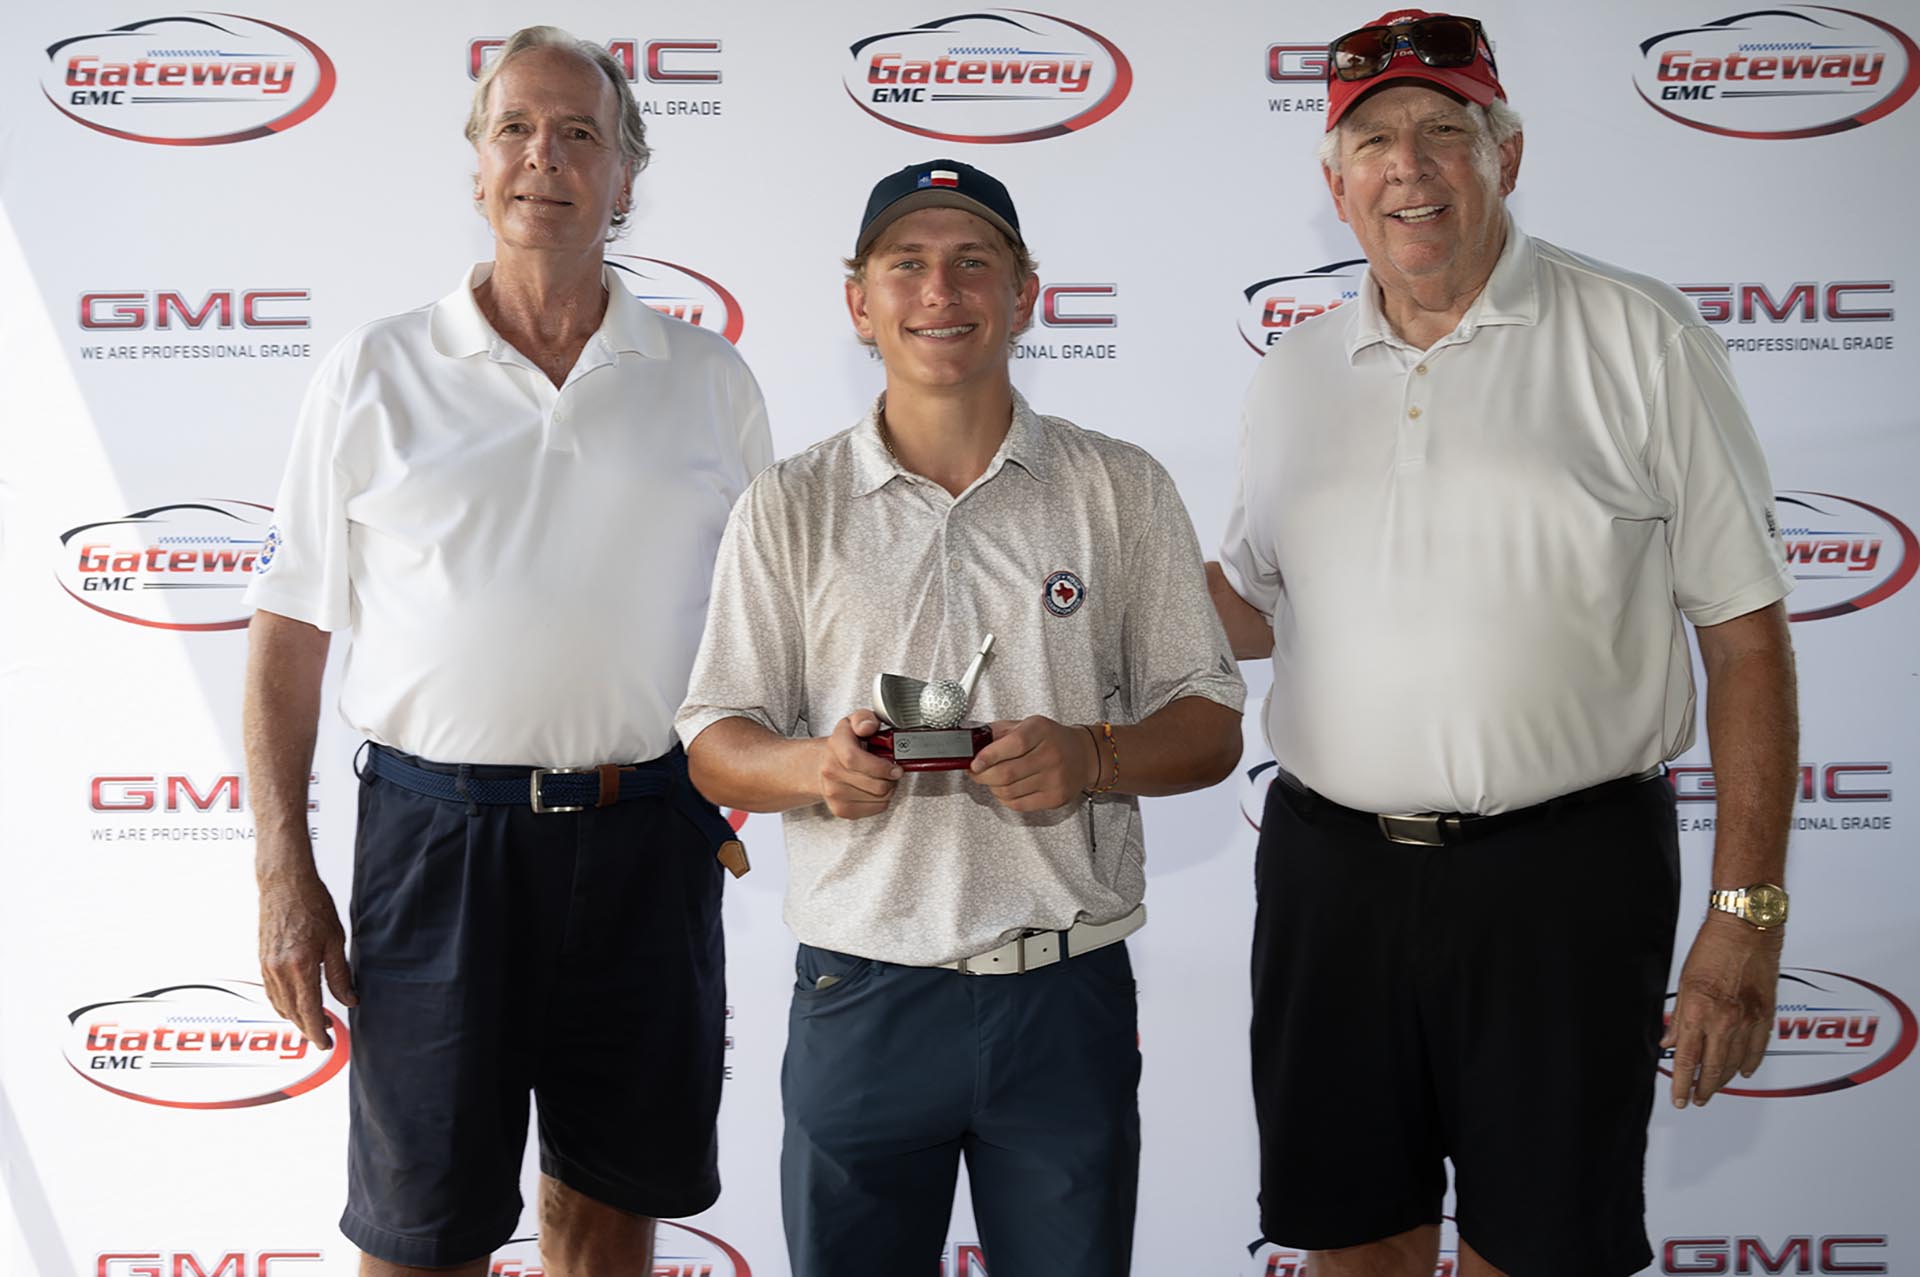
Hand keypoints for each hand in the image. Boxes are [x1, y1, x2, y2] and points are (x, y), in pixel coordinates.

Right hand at [257, 862, 355, 1047]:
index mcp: (300, 966)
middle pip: (292, 1013)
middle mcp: (278, 970)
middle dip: (308, 1028)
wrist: (284, 883)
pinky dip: (282, 1003)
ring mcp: (266, 966)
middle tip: (325, 1036)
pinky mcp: (262, 960)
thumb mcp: (336, 940)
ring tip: (314, 1021)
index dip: (317, 1032)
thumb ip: (340, 975)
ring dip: (295, 1017)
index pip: (308, 1011)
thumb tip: (350, 1000)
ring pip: (279, 1004)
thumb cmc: (312, 905)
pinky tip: (294, 1004)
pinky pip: (271, 992)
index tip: (325, 1044)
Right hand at [819, 710, 900, 818]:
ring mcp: (834, 793)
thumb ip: (864, 718)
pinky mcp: (841, 810)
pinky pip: (876, 808)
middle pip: (875, 785)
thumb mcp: (854, 722)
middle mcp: (831, 771)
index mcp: (836, 745)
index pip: (855, 759)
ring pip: (879, 798)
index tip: (895, 767)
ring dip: (889, 788)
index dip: (881, 766)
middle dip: (892, 778)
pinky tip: (875, 788)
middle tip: (893, 771)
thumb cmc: (845, 744)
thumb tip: (868, 726)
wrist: (823, 766)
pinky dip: (882, 800)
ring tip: (883, 778)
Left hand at [969, 716, 1099, 811]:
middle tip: (975, 772)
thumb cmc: (1052, 739)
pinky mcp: (1054, 798)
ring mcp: (1054, 779)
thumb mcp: (1026, 725)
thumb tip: (970, 743)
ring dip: (992, 787)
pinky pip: (1018, 804)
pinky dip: (1004, 798)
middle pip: (1006, 773)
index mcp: (1041, 731)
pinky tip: (1005, 789)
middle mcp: (1050, 755)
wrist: (1084, 756)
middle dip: (982, 776)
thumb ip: (998, 732)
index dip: (988, 756)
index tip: (974, 762)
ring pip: (1009, 791)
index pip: (1013, 745)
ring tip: (991, 779)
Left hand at [1662, 910, 1782, 1107]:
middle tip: (1696, 1099)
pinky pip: (1758, 1049)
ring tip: (1714, 1089)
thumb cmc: (1712, 948)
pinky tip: (1742, 1072)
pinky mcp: (1766, 1015)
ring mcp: (1749, 1020)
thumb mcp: (1684, 983)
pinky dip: (1750, 1064)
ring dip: (1724, 1080)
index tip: (1679, 1098)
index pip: (1687, 1059)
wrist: (1746, 929)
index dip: (1682, 1083)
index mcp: (1699, 1012)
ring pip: (1736, 1063)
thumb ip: (1678, 1017)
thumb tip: (1669, 1041)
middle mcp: (1725, 1020)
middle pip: (1713, 1067)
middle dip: (1703, 1088)